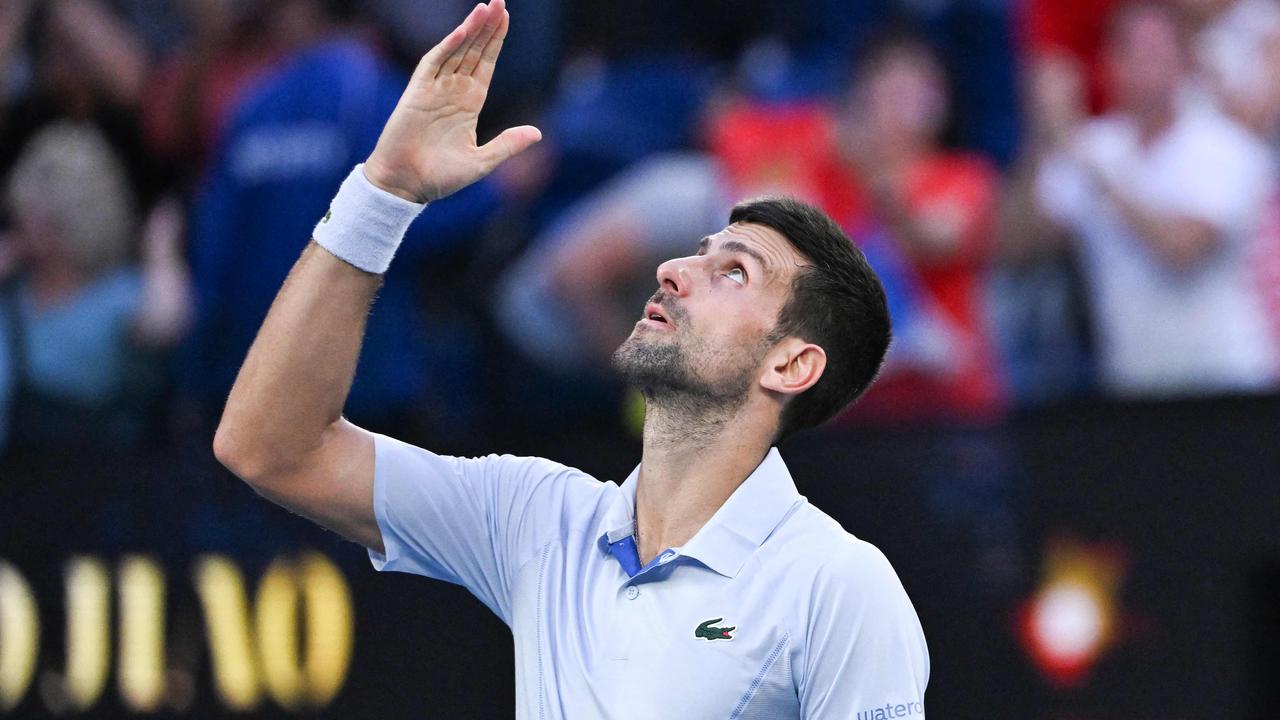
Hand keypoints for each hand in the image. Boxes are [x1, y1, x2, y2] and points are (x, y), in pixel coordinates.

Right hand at [364, 0, 540, 202]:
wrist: (406, 185)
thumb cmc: (440, 177)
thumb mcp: (482, 162)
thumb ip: (508, 144)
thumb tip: (538, 133)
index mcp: (469, 104)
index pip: (486, 64)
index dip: (496, 42)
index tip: (506, 18)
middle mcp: (453, 91)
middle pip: (473, 51)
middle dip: (487, 27)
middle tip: (500, 1)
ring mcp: (435, 89)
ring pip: (456, 51)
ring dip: (471, 29)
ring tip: (486, 6)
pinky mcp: (417, 91)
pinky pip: (434, 62)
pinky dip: (448, 45)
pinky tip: (464, 30)